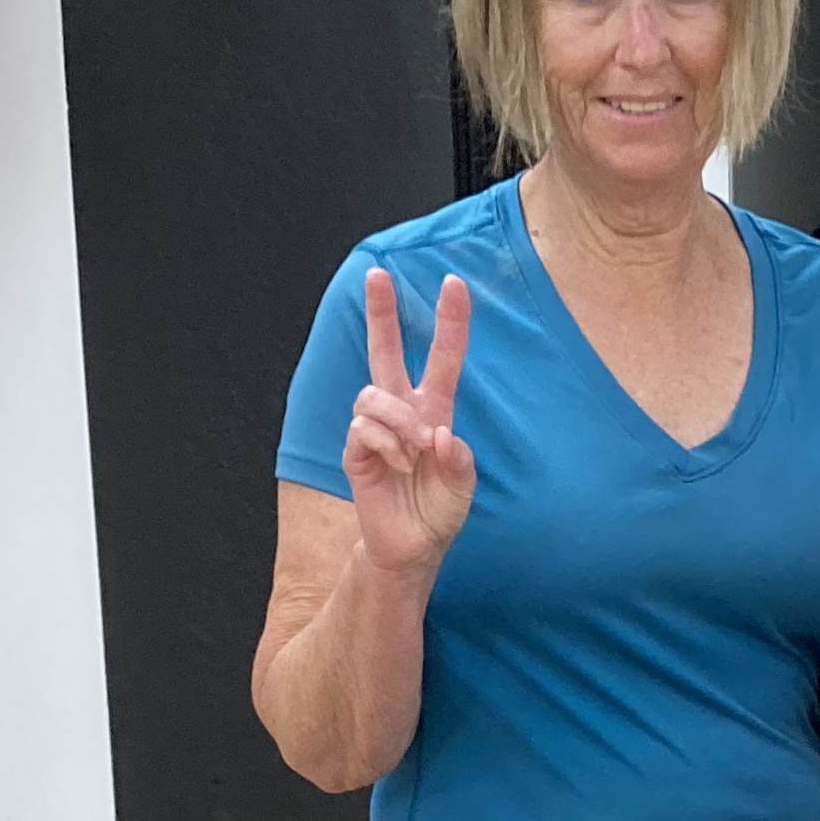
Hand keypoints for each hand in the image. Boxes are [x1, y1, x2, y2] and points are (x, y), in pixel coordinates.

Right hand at [340, 270, 476, 580]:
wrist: (414, 547)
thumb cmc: (440, 511)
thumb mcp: (463, 485)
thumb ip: (457, 459)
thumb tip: (434, 432)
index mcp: (433, 411)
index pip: (442, 358)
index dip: (449, 322)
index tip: (454, 283)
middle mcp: (402, 412)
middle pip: (384, 351)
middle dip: (379, 313)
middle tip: (374, 273)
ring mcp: (375, 430)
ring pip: (374, 395)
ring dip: (399, 420)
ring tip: (414, 451)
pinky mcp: (356, 451)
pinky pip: (363, 429)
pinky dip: (386, 445)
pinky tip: (399, 467)